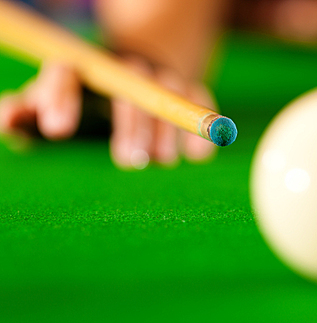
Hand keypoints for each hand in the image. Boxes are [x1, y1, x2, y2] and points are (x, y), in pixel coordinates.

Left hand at [0, 58, 215, 168]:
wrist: (131, 80)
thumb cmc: (82, 106)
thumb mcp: (50, 109)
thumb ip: (27, 115)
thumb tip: (8, 121)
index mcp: (82, 70)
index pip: (68, 72)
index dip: (62, 96)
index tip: (58, 130)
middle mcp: (121, 68)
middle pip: (128, 83)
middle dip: (129, 121)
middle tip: (129, 160)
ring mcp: (158, 76)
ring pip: (168, 90)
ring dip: (167, 127)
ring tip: (164, 162)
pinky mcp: (188, 87)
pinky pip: (200, 97)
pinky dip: (201, 124)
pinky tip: (199, 157)